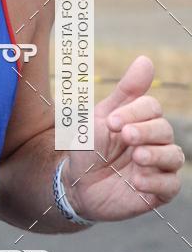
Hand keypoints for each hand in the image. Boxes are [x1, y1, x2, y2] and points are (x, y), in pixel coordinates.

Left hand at [64, 57, 183, 221]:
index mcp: (142, 120)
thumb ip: (126, 91)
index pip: (151, 108)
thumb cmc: (90, 148)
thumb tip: (146, 60)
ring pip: (174, 156)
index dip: (134, 112)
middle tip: (125, 136)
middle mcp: (156, 141)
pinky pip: (170, 185)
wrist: (77, 185)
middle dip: (145, 131)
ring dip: (156, 155)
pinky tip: (137, 181)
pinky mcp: (159, 191)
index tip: (111, 122)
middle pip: (165, 129)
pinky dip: (156, 182)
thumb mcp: (101, 118)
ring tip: (137, 157)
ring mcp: (160, 166)